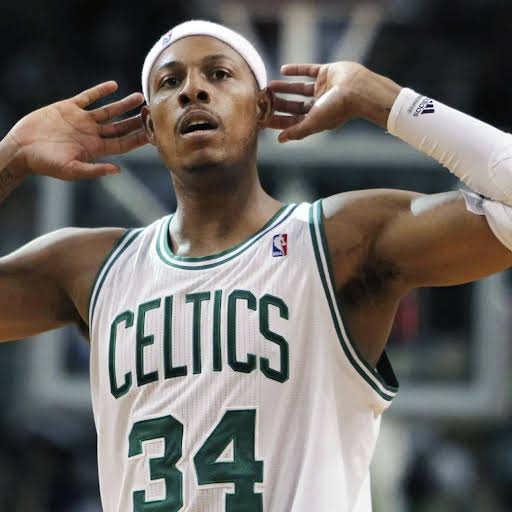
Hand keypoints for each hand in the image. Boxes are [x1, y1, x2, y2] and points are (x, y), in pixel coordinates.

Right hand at [5, 81, 147, 179]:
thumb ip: (95, 170)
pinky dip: (100, 91)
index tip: (153, 133)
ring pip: (108, 111)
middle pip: (120, 127)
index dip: (138, 139)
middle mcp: (92, 134)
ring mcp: (81, 120)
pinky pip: (87, 97)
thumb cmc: (46, 164)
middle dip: (136, 121)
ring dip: (124, 104)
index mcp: (95, 149)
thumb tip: (117, 171)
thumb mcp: (72, 170)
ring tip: (140, 97)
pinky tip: (113, 86)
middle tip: (153, 114)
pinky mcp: (68, 108)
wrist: (22, 148)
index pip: (123, 144)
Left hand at [267, 62, 400, 142]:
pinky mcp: (327, 72)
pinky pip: (309, 70)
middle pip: (294, 106)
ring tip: (269, 86)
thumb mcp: (314, 122)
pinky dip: (296, 70)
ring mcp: (323, 88)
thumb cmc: (338, 109)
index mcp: (318, 119)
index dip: (278, 121)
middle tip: (263, 101)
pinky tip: (283, 70)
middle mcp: (320, 105)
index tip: (263, 119)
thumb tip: (280, 140)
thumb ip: (297, 131)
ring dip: (284, 88)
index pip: (293, 121)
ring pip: (299, 89)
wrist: (358, 89)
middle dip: (279, 104)